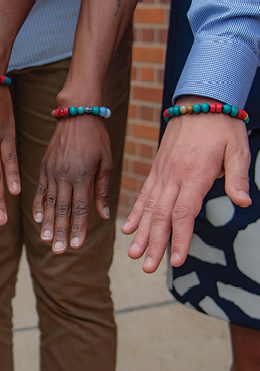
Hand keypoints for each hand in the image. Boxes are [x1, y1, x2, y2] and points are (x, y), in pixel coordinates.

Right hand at [32, 114, 112, 252]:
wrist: (76, 114)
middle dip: (60, 232)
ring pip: (49, 202)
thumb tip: (104, 216)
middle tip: (59, 251)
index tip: (76, 245)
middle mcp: (64, 175)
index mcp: (81, 175)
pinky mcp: (44, 167)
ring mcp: (51, 171)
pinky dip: (38, 205)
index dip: (78, 228)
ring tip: (46, 240)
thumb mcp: (106, 162)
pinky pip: (39, 190)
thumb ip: (102, 189)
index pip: (80, 208)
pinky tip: (38, 219)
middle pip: (62, 210)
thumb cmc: (96, 138)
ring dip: (48, 223)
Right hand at [122, 97, 250, 272]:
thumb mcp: (239, 149)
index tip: (175, 260)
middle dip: (154, 243)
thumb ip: (239, 178)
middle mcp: (173, 176)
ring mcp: (162, 174)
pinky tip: (127, 229)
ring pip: (149, 208)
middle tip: (147, 267)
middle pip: (161, 216)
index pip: (184, 213)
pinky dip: (135, 213)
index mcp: (194, 174)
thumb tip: (243, 203)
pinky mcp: (156, 170)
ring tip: (134, 254)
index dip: (179, 238)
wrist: (199, 103)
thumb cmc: (222, 127)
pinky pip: (143, 195)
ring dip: (141, 233)